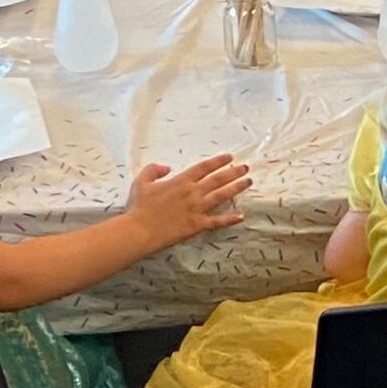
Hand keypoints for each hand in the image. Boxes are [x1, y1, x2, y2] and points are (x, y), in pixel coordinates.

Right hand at [125, 153, 250, 249]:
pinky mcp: (196, 225)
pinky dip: (230, 219)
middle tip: (246, 167)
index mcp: (181, 181)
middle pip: (218, 179)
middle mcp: (192, 193)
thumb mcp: (141, 181)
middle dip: (233, 172)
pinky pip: (217, 222)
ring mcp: (196, 209)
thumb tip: (167, 167)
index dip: (218, 161)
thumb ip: (154, 170)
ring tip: (248, 182)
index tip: (230, 157)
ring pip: (221, 196)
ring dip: (236, 188)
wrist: (139, 230)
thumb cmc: (138, 207)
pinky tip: (241, 216)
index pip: (204, 167)